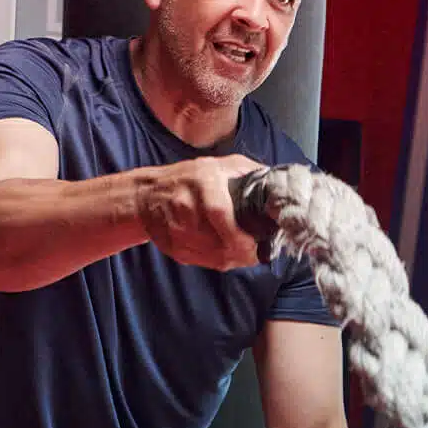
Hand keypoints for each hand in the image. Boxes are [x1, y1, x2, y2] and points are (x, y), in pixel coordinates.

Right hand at [135, 155, 263, 270]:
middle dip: (240, 254)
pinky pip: (198, 262)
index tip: (256, 246)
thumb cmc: (190, 178)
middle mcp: (184, 202)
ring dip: (230, 260)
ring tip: (242, 254)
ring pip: (209, 256)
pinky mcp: (169, 245)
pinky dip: (214, 262)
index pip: (220, 213)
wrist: (147, 195)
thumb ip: (249, 173)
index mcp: (202, 180)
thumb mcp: (220, 165)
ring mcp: (173, 227)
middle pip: (217, 243)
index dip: (239, 236)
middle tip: (255, 254)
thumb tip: (280, 183)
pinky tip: (223, 254)